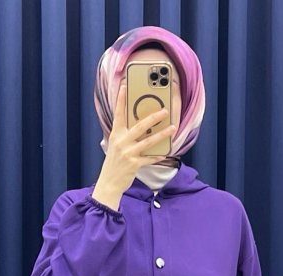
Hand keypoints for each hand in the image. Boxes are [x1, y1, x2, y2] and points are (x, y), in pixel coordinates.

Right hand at [92, 77, 175, 208]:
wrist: (109, 182)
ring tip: (173, 128)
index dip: (121, 99)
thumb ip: (125, 135)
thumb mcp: (116, 146)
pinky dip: (158, 155)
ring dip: (162, 134)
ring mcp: (128, 153)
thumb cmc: (114, 163)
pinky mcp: (134, 164)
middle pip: (139, 126)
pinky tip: (167, 152)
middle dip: (153, 118)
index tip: (125, 86)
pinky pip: (150, 158)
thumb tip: (140, 126)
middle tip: (165, 111)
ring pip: (148, 141)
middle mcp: (121, 142)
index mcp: (115, 135)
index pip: (118, 114)